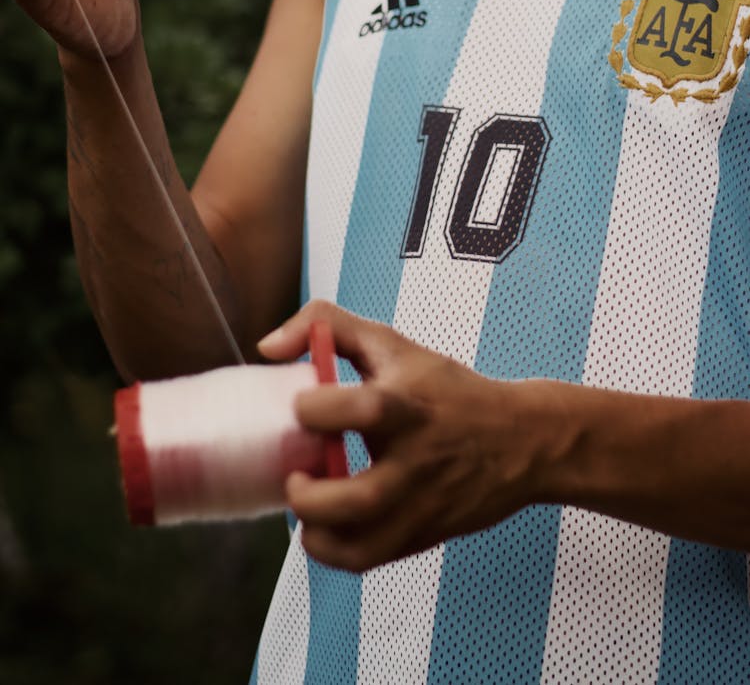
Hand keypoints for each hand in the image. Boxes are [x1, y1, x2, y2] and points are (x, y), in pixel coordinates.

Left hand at [258, 300, 550, 571]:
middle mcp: (417, 461)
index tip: (302, 404)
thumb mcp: (393, 345)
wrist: (521, 440)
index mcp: (409, 406)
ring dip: (317, 533)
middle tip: (297, 475)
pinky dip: (334, 551)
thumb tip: (269, 346)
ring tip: (307, 505)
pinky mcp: (421, 535)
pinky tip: (325, 523)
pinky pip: (367, 560)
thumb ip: (328, 326)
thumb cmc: (449, 391)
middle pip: (362, 496)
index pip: (364, 409)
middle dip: (311, 496)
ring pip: (362, 544)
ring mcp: (420, 505)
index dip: (318, 408)